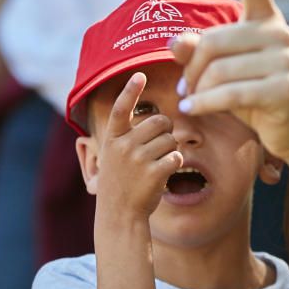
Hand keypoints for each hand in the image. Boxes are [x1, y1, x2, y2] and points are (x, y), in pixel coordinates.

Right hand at [94, 72, 182, 218]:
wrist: (119, 214)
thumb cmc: (121, 181)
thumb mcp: (115, 156)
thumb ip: (129, 136)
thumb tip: (160, 120)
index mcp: (112, 138)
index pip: (120, 108)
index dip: (131, 91)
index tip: (140, 75)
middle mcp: (124, 146)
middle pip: (159, 121)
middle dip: (165, 130)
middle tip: (158, 146)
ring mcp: (138, 160)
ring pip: (170, 139)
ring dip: (170, 149)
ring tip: (156, 164)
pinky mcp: (154, 173)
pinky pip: (176, 156)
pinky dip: (175, 162)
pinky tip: (163, 172)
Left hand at [169, 0, 288, 161]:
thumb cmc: (261, 99)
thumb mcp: (227, 72)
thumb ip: (200, 52)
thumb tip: (175, 42)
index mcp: (266, 22)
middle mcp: (278, 34)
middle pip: (213, 42)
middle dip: (192, 68)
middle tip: (187, 89)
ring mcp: (284, 60)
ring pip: (217, 70)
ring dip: (197, 91)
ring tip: (194, 102)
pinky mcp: (282, 88)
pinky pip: (229, 93)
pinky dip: (205, 104)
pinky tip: (194, 111)